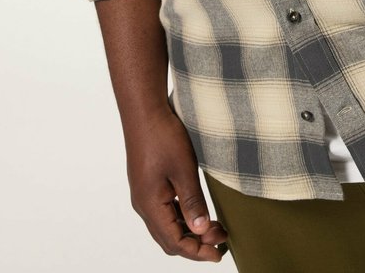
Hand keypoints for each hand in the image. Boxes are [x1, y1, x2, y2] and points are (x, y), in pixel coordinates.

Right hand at [125, 104, 227, 261]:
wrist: (144, 110)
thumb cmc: (163, 136)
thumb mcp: (184, 169)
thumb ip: (192, 202)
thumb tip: (202, 230)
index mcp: (150, 205)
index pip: (174, 242)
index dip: (197, 251)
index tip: (219, 253)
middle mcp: (143, 204)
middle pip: (169, 238)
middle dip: (195, 244)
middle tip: (221, 241)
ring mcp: (143, 194)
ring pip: (166, 225)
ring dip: (189, 230)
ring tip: (214, 227)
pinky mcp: (147, 184)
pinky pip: (163, 211)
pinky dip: (181, 217)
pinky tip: (196, 210)